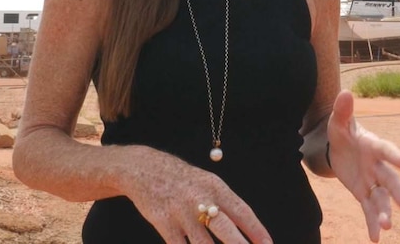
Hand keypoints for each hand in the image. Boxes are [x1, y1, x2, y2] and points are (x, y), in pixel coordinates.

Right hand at [122, 148, 271, 243]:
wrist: (144, 169)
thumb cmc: (182, 180)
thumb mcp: (207, 182)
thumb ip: (224, 204)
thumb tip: (246, 229)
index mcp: (215, 187)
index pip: (241, 211)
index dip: (256, 230)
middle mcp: (200, 199)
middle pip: (224, 228)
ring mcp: (181, 213)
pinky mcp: (163, 223)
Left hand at [327, 90, 399, 241]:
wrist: (339, 148)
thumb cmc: (342, 132)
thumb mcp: (337, 122)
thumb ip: (342, 111)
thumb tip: (345, 92)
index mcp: (373, 145)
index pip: (385, 149)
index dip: (394, 154)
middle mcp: (377, 166)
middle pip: (389, 180)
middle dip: (397, 191)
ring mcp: (372, 181)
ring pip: (381, 199)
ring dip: (385, 212)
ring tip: (387, 226)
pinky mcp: (364, 194)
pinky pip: (369, 210)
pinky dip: (372, 223)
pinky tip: (375, 238)